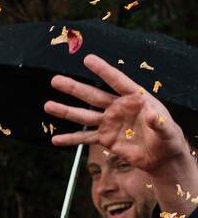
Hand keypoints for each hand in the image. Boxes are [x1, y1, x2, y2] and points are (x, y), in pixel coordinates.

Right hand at [47, 54, 197, 190]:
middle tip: (55, 80)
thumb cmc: (169, 139)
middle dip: (74, 88)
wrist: (162, 157)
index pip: (117, 81)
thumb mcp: (169, 130)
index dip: (102, 70)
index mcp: (135, 99)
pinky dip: (70, 139)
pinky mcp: (105, 139)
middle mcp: (118, 108)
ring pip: (84, 115)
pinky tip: (55, 140)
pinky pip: (85, 138)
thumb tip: (153, 116)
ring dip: (66, 111)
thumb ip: (160, 122)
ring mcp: (109, 123)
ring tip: (47, 105)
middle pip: (93, 96)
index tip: (87, 59)